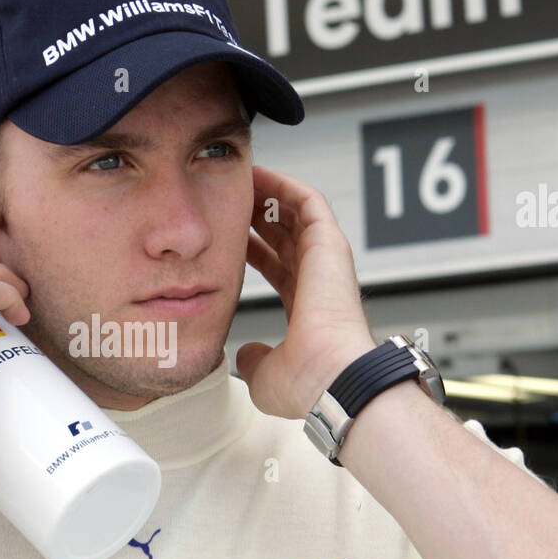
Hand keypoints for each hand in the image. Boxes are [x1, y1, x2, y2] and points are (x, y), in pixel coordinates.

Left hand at [237, 165, 377, 418]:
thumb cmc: (307, 382)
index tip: (226, 238)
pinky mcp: (330, 243)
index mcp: (307, 310)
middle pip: (285, 237)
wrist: (331, 375)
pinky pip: (308, 201)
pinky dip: (284, 186)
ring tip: (239, 180)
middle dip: (257, 217)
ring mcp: (326, 260)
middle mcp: (319, 282)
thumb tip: (245, 353)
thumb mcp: (265, 374)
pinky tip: (258, 176)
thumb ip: (254, 359)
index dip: (252, 250)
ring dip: (267, 195)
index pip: (278, 268)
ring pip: (296, 214)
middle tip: (227, 200)